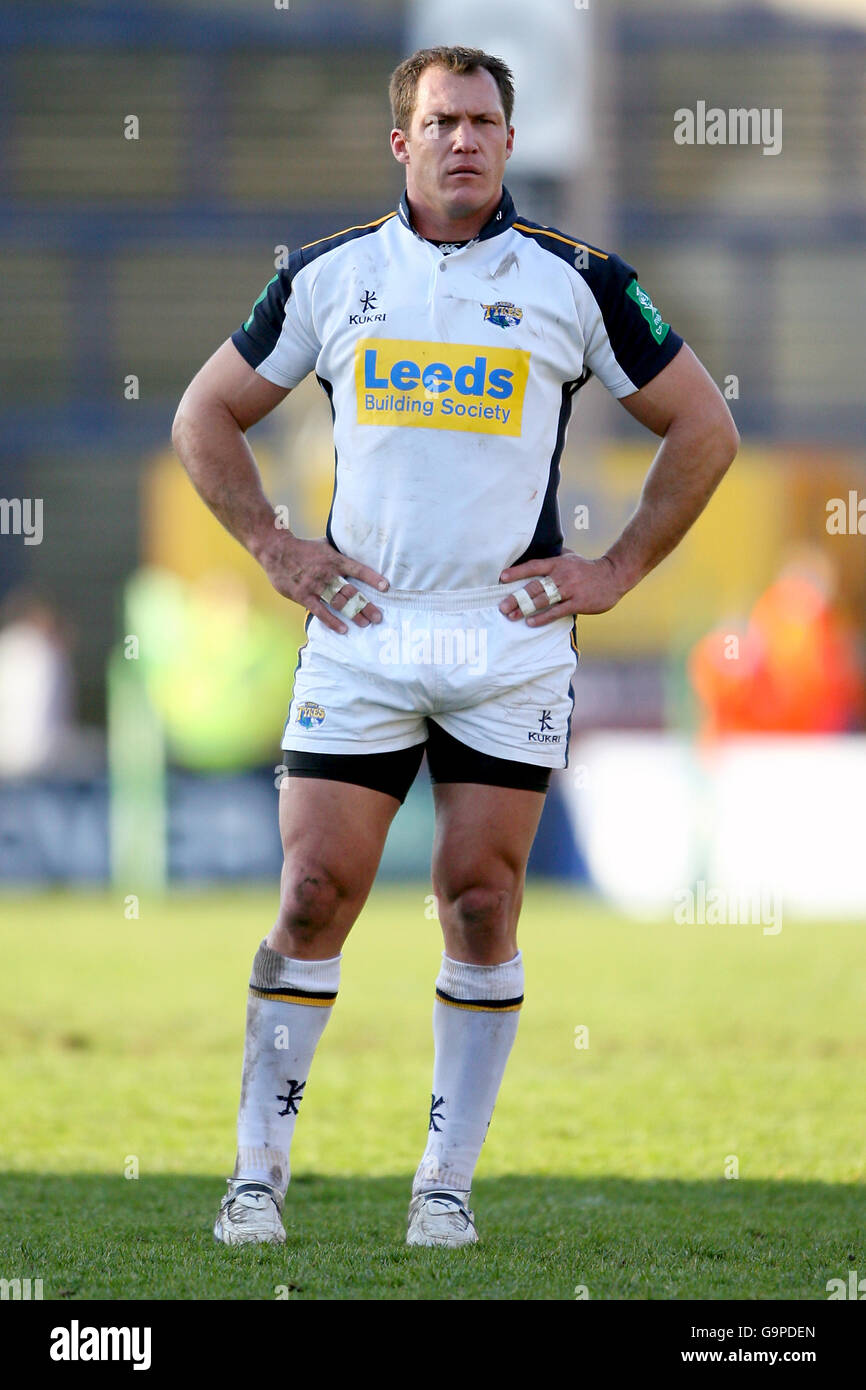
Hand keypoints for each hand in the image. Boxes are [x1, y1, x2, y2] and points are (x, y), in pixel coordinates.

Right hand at [258, 534, 388, 633]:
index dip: (372, 578)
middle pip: (351, 592)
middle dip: (366, 605)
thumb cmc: (303, 548)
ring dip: (353, 614)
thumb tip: (356, 547)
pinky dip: (332, 621)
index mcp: (335, 560)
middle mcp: (328, 574)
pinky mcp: (303, 596)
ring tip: (366, 624)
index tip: (386, 587)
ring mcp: (315, 586)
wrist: (276, 550)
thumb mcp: (324, 544)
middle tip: (379, 617)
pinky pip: (320, 611)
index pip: (358, 569)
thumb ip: (339, 551)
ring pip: (338, 603)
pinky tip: (343, 629)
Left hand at [498, 550, 625, 626]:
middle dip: (516, 597)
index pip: (534, 566)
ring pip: (543, 600)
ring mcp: (569, 590)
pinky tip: (531, 622)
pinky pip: (557, 611)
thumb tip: (539, 548)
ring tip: (511, 616)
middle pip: (534, 587)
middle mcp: (561, 576)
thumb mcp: (571, 556)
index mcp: (558, 563)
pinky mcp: (578, 603)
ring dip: (525, 609)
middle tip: (502, 606)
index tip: (502, 577)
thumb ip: (555, 555)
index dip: (517, 571)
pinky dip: (543, 617)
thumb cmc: (589, 568)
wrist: (614, 575)